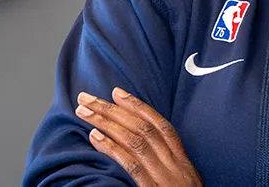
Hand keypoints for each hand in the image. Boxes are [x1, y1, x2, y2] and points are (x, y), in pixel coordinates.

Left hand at [76, 88, 202, 186]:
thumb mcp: (182, 186)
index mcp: (184, 164)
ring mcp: (166, 179)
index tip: (116, 92)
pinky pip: (131, 165)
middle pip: (143, 128)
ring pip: (135, 141)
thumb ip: (167, 167)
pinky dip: (111, 148)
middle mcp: (176, 167)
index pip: (162, 126)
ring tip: (84, 112)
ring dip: (106, 123)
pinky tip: (94, 137)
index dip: (138, 106)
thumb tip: (142, 149)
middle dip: (112, 110)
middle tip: (86, 97)